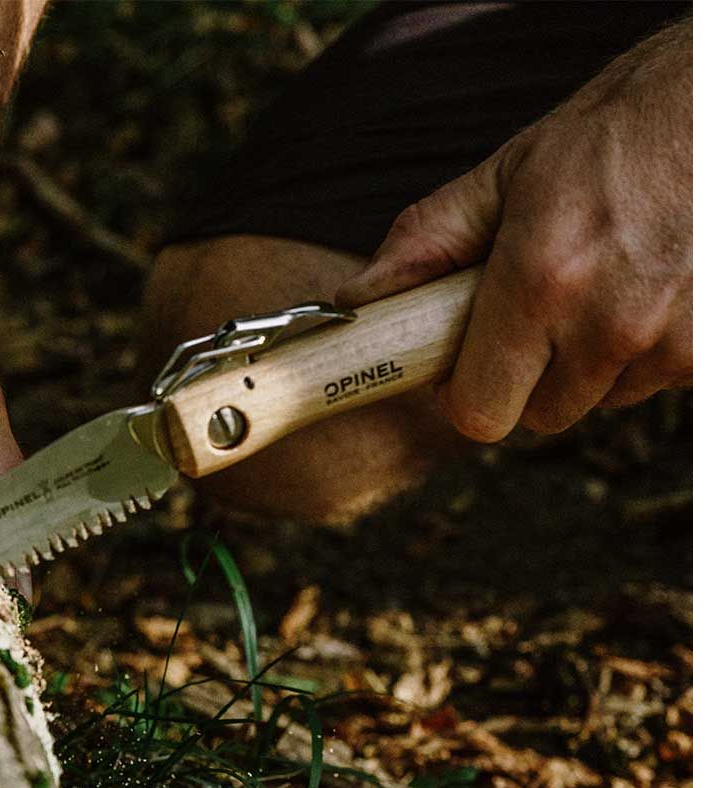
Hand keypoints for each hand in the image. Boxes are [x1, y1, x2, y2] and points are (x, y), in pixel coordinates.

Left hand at [336, 19, 691, 442]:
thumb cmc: (616, 132)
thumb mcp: (507, 173)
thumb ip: (427, 243)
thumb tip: (356, 300)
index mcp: (540, 283)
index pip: (479, 412)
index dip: (465, 397)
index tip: (465, 370)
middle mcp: (607, 324)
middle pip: (539, 416)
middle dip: (525, 379)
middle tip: (533, 319)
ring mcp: (670, 342)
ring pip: (598, 400)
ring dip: (587, 364)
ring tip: (599, 288)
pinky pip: (651, 381)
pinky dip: (639, 352)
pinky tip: (643, 290)